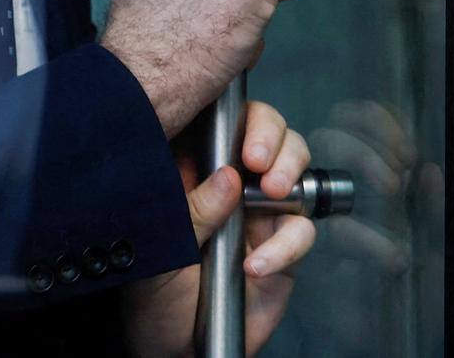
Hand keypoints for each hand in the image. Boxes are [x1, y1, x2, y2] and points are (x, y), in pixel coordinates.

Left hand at [121, 100, 317, 356]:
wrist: (176, 350)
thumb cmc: (153, 297)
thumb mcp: (160, 249)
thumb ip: (193, 213)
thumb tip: (228, 178)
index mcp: (193, 171)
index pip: (223, 122)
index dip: (243, 119)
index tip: (245, 140)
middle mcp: (232, 184)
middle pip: (270, 134)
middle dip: (275, 140)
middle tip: (262, 164)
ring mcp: (260, 214)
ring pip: (294, 171)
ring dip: (290, 174)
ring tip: (274, 196)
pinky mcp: (283, 248)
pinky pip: (301, 232)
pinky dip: (286, 246)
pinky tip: (256, 265)